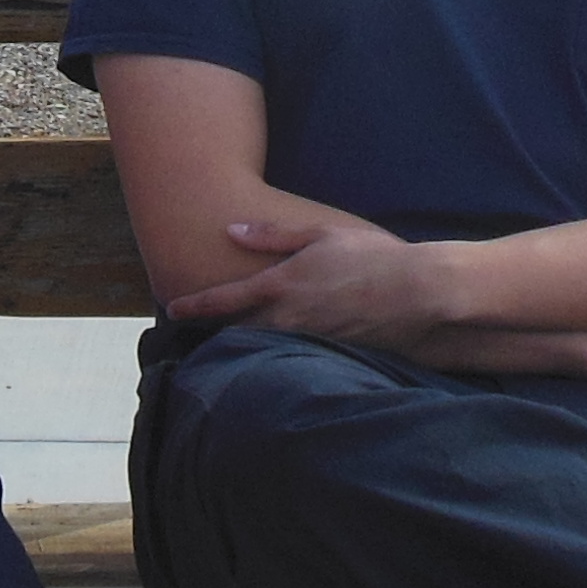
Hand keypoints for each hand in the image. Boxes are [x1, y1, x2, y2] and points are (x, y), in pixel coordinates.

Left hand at [162, 211, 470, 345]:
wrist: (415, 292)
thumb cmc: (370, 255)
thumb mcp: (319, 234)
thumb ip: (272, 236)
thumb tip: (231, 231)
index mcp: (280, 284)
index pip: (223, 301)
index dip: (193, 306)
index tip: (171, 310)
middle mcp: (287, 318)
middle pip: (236, 334)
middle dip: (214, 334)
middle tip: (194, 333)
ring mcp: (307, 340)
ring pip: (262, 348)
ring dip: (244, 346)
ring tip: (229, 344)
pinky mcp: (328, 354)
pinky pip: (292, 356)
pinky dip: (277, 354)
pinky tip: (277, 352)